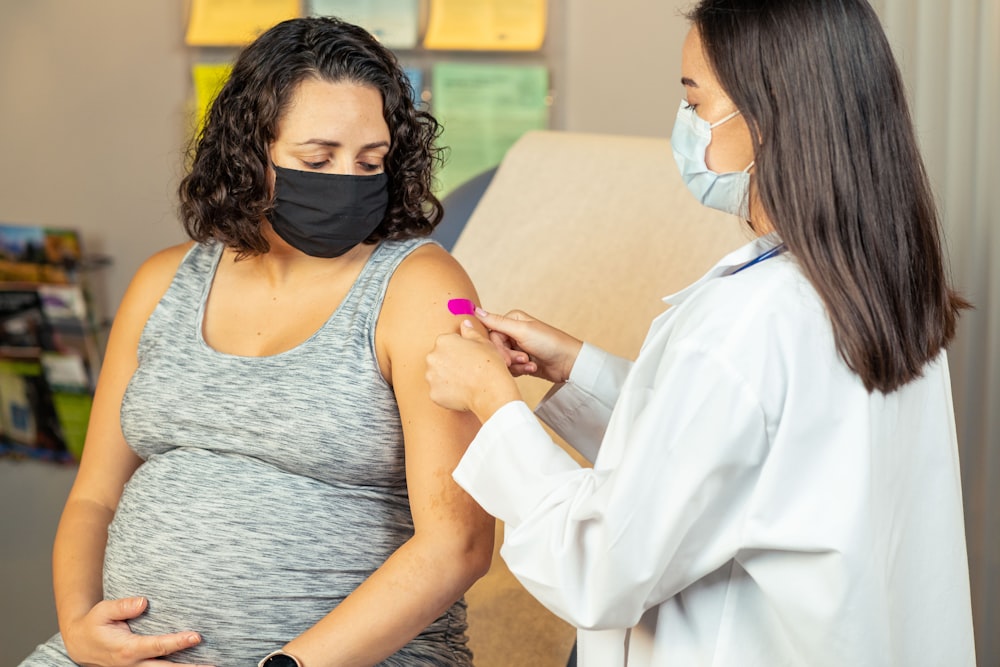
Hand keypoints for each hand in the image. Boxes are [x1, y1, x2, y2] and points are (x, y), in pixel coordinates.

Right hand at [62, 596, 210, 666]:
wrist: (80, 645)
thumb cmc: (94, 625)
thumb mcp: (102, 611)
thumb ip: (122, 606)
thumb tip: (144, 601)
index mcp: (126, 649)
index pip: (157, 647)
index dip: (178, 643)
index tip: (197, 637)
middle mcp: (133, 665)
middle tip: (212, 665)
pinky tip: (193, 665)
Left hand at [426, 321, 521, 421]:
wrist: (491, 390)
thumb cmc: (489, 366)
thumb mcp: (483, 342)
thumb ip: (470, 332)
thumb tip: (465, 324)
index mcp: (443, 341)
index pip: (446, 343)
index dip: (458, 350)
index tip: (468, 357)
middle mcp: (432, 357)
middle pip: (439, 359)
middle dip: (449, 363)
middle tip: (467, 370)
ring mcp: (431, 376)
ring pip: (437, 376)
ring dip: (447, 378)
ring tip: (465, 382)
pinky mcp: (433, 394)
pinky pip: (439, 392)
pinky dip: (447, 393)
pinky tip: (461, 392)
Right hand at [475, 309, 582, 383]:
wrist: (568, 363)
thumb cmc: (549, 343)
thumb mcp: (522, 331)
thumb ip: (496, 322)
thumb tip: (475, 310)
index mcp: (512, 321)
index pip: (491, 335)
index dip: (497, 348)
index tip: (506, 358)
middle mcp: (513, 332)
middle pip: (496, 349)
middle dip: (509, 358)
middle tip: (523, 359)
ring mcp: (518, 347)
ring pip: (503, 360)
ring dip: (517, 365)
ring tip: (530, 363)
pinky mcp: (522, 361)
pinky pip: (511, 368)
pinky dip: (521, 370)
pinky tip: (533, 367)